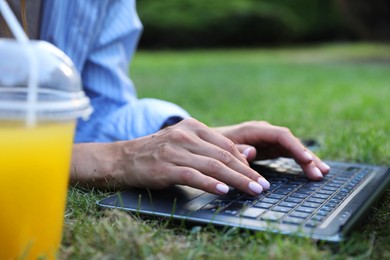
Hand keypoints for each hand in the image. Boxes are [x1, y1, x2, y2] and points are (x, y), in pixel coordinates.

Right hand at [71, 118, 268, 195]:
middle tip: (262, 185)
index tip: (258, 175)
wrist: (124, 157)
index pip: (226, 144)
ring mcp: (175, 151)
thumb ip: (214, 147)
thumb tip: (249, 153)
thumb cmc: (159, 152)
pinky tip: (224, 191)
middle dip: (246, 172)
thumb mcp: (186, 144)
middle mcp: (186, 136)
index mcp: (193, 127)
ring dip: (236, 180)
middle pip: (223, 155)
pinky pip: (193, 176)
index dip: (245, 161)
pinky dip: (210, 184)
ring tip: (252, 190)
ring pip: (213, 165)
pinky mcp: (165, 167)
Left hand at [214, 121, 329, 179]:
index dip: (295, 147)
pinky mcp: (270, 148)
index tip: (307, 159)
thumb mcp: (222, 148)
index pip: (281, 136)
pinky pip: (289, 154)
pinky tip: (312, 170)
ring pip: (293, 148)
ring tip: (323, 173)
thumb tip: (253, 151)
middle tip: (320, 172)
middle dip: (306, 156)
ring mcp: (269, 140)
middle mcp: (265, 133)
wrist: (210, 144)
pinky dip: (300, 162)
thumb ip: (237, 150)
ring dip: (308, 160)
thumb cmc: (215, 146)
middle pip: (291, 142)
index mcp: (255, 130)